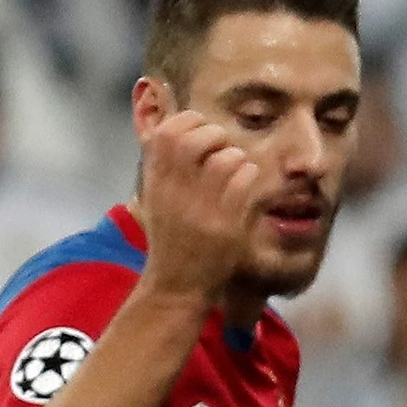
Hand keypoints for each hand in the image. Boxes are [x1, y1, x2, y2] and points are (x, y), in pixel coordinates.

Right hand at [136, 106, 269, 301]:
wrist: (177, 284)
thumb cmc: (172, 236)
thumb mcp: (157, 197)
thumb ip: (165, 164)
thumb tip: (179, 122)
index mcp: (156, 180)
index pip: (168, 132)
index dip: (190, 122)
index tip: (202, 132)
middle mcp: (175, 191)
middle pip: (196, 139)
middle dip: (216, 134)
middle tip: (223, 148)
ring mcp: (201, 208)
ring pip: (227, 158)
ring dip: (238, 157)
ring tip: (237, 170)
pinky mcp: (225, 225)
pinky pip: (245, 181)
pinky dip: (251, 176)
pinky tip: (247, 186)